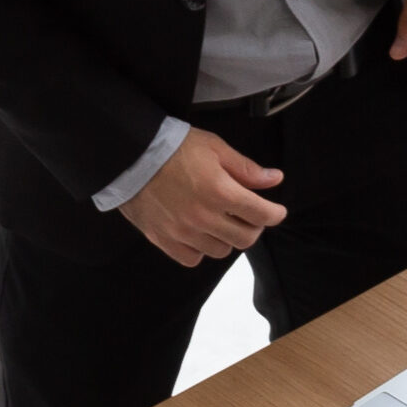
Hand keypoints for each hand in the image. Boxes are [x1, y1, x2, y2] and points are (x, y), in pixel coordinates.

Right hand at [121, 132, 285, 269]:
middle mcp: (204, 217)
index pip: (261, 215)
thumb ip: (246, 168)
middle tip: (249, 216)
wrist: (130, 157)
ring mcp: (183, 232)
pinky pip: (193, 258)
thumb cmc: (174, 148)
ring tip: (221, 222)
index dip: (275, 214)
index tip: (276, 211)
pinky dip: (201, 250)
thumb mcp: (215, 148)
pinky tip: (199, 234)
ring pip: (221, 251)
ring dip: (227, 238)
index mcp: (220, 192)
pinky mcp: (164, 240)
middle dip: (254, 227)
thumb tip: (274, 179)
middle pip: (245, 238)